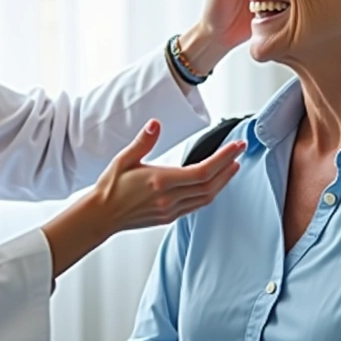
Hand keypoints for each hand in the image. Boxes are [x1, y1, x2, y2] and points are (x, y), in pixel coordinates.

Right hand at [91, 119, 243, 231]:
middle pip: (210, 185)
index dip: (223, 158)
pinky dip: (210, 193)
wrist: (101, 215)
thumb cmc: (110, 187)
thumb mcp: (124, 159)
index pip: (202, 171)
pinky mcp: (169, 217)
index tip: (236, 147)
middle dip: (229, 168)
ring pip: (207, 197)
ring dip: (223, 182)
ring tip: (232, 167)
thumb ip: (143, 141)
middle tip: (240, 152)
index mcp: (160, 181)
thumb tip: (156, 124)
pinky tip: (213, 184)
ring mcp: (171, 210)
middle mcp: (169, 198)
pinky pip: (197, 205)